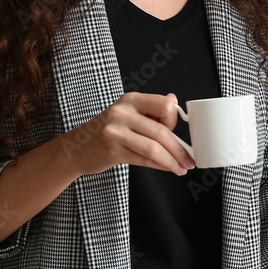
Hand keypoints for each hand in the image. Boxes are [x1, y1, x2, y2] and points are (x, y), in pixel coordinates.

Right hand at [63, 92, 195, 177]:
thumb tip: (174, 100)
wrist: (77, 147)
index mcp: (130, 100)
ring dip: (172, 161)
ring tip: (181, 168)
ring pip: (154, 148)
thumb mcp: (127, 113)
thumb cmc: (108, 130)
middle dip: (180, 149)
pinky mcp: (112, 151)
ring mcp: (115, 132)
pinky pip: (143, 160)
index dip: (174, 121)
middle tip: (189, 160)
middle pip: (161, 131)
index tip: (177, 133)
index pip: (164, 106)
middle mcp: (122, 112)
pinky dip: (159, 166)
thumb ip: (150, 108)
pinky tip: (167, 168)